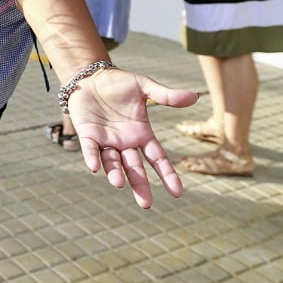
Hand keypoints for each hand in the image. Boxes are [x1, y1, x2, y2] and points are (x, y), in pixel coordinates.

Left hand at [66, 68, 198, 208]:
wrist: (90, 77)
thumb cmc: (119, 83)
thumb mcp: (145, 87)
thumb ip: (166, 95)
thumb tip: (194, 96)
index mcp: (142, 134)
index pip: (158, 159)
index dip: (167, 174)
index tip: (177, 193)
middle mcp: (125, 142)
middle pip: (135, 168)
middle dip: (140, 185)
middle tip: (146, 204)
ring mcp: (106, 141)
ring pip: (112, 163)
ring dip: (115, 173)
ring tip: (119, 184)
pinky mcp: (87, 135)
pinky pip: (91, 149)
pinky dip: (92, 158)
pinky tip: (95, 168)